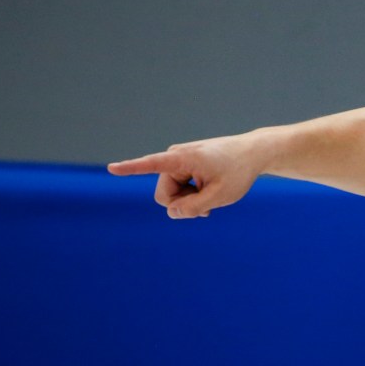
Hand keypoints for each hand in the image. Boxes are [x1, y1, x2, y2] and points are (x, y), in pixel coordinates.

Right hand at [108, 135, 261, 218]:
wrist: (253, 153)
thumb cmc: (239, 172)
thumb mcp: (220, 196)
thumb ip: (193, 208)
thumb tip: (171, 212)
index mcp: (183, 159)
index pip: (151, 165)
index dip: (130, 169)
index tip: (111, 168)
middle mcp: (175, 156)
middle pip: (164, 195)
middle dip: (182, 204)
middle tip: (207, 206)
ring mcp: (178, 159)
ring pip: (172, 194)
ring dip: (189, 200)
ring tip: (211, 196)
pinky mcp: (183, 164)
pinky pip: (179, 187)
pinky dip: (192, 194)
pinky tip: (207, 194)